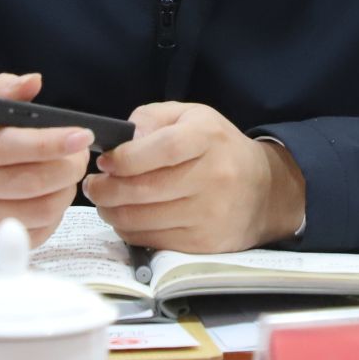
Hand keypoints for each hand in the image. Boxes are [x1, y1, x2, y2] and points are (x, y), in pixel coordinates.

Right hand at [0, 72, 90, 262]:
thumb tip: (33, 82)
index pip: (4, 146)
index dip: (49, 142)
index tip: (81, 135)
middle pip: (27, 183)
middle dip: (67, 167)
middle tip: (80, 154)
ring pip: (37, 212)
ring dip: (64, 192)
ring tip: (66, 175)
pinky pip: (31, 237)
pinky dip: (51, 216)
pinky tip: (47, 198)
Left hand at [81, 102, 305, 253]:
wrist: (265, 190)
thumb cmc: (218, 148)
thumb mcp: (191, 116)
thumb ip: (152, 118)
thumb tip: (121, 139)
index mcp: (208, 138)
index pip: (161, 149)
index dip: (125, 158)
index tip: (104, 162)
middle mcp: (213, 177)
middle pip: (146, 189)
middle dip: (107, 190)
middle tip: (93, 186)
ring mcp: (210, 214)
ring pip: (144, 219)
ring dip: (112, 212)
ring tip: (105, 202)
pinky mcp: (204, 243)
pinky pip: (153, 239)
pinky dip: (130, 230)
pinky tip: (126, 218)